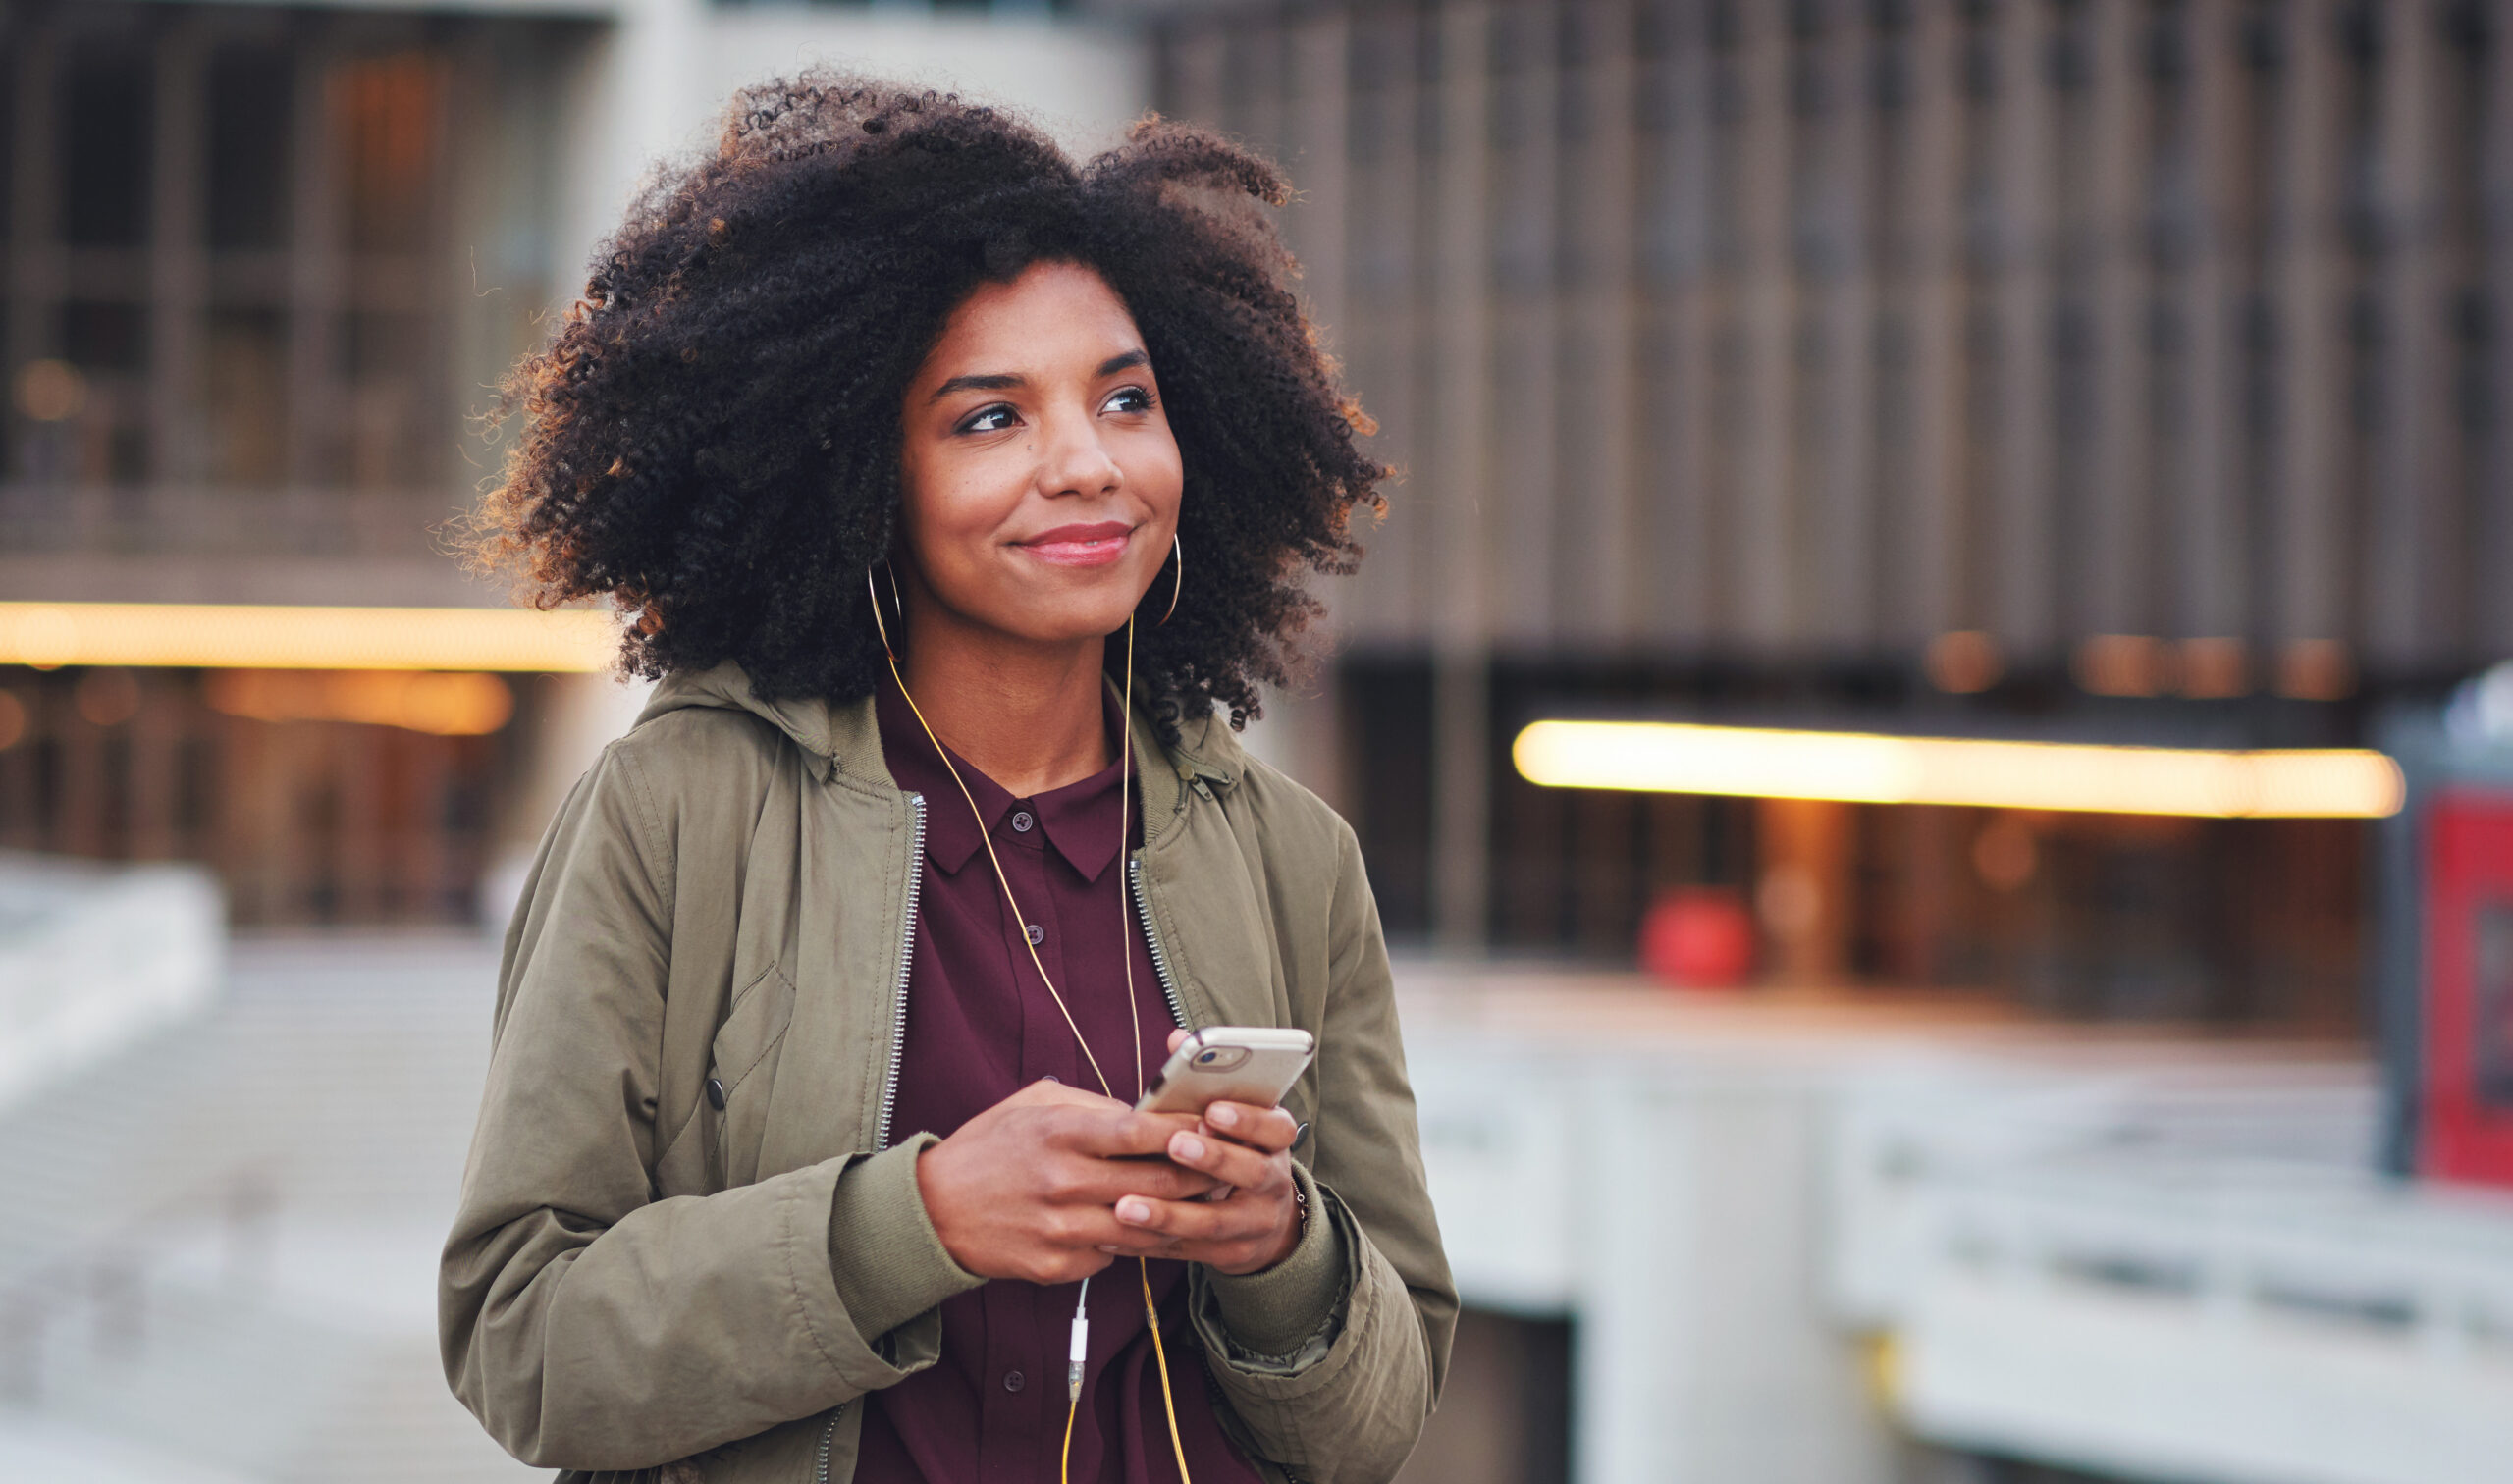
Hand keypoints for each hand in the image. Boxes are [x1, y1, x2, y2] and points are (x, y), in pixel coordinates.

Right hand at [917, 1078, 1213, 1283]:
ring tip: (1206, 1203)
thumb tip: (1146, 1114)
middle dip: (1201, 1174)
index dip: (1185, 1129)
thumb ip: (1092, 1106)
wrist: (933, 1212)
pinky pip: (1115, 1255)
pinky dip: (1136, 1243)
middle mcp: (1063, 1182)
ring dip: (1180, 1216)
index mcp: (1059, 1133)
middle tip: (1227, 1167)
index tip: (1213, 1125)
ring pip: (1145, 1228)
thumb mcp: (1033, 1105)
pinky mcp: (1056, 1266)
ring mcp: (1061, 1229)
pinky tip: (1154, 1231)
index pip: (1140, 1131)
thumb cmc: (989, 1148)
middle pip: (1156, 1183)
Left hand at [1101, 1029, 1303, 1276]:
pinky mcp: (1230, 1255)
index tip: (1213, 1109)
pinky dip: (1149, 1242)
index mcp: (1275, 1142)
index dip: (1248, 1119)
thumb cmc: (1233, 1149)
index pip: (1276, 1127)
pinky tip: (1112, 1234)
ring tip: (1125, 1204)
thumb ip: (1204, 1080)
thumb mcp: (1232, 1117)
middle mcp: (1273, 1182)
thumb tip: (1176, 1038)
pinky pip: (1187, 1250)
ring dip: (1168, 1212)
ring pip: (1214, 1221)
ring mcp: (1254, 1223)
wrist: (1261, 1220)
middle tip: (1174, 1144)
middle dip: (1212, 1158)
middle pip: (1251, 1172)